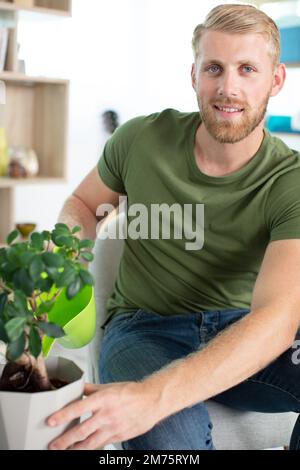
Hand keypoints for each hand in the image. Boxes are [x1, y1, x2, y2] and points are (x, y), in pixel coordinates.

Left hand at [47, 381, 162, 449]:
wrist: (152, 400)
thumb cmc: (130, 392)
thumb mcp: (109, 386)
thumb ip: (90, 389)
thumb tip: (76, 388)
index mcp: (103, 399)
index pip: (79, 407)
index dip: (63, 415)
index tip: (51, 421)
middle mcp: (107, 414)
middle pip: (82, 431)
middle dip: (65, 440)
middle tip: (53, 445)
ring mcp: (113, 427)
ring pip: (90, 443)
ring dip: (75, 449)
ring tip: (64, 452)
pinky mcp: (119, 436)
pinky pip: (102, 445)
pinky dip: (91, 449)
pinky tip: (83, 451)